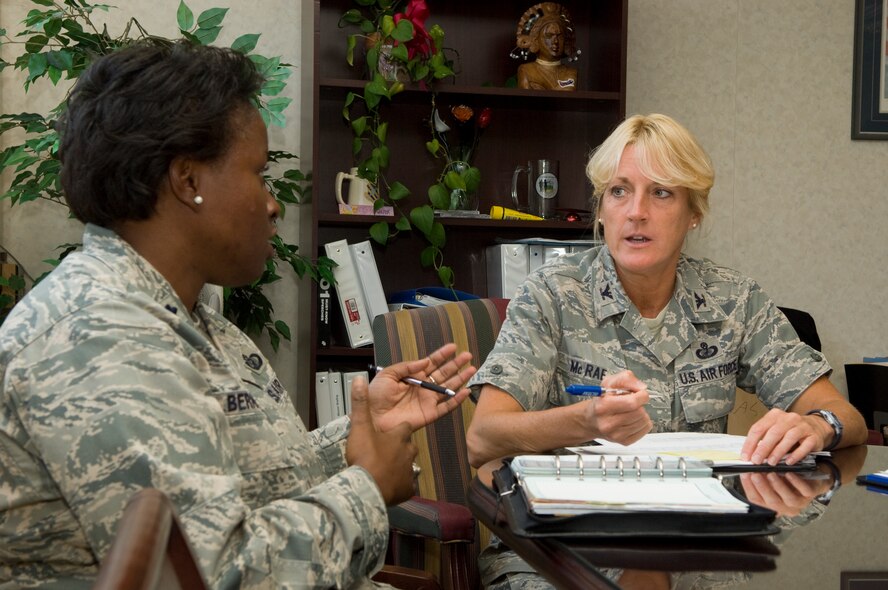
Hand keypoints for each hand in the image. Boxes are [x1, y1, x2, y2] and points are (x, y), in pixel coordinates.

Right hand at [346, 374, 416, 504]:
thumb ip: (361, 403)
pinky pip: (406, 484)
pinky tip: (389, 484)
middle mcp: (408, 451)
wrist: (367, 487)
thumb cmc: (365, 456)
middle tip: (384, 451)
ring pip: (407, 464)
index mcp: (399, 435)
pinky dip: (399, 483)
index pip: (404, 427)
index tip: (389, 432)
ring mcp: (409, 470)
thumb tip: (359, 380)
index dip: (397, 429)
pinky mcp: (407, 488)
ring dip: (398, 465)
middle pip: (408, 446)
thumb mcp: (360, 426)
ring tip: (385, 468)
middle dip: (399, 447)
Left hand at [367, 343, 475, 432]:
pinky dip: (457, 400)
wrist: (372, 418)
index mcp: (412, 376)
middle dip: (456, 364)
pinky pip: (446, 407)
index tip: (453, 347)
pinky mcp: (429, 414)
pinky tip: (466, 391)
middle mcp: (423, 387)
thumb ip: (406, 367)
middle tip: (467, 355)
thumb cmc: (375, 397)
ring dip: (460, 378)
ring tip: (472, 369)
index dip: (442, 355)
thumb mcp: (387, 375)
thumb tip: (425, 361)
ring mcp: (427, 401)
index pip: (431, 363)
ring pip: (448, 388)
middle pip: (443, 374)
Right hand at [582, 370, 651, 444]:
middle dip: (640, 405)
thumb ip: (626, 379)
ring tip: (630, 411)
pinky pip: (645, 430)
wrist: (592, 420)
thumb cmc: (602, 400)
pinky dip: (642, 423)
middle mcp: (608, 423)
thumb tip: (641, 387)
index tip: (640, 393)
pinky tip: (633, 420)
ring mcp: (616, 434)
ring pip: (644, 421)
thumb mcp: (609, 383)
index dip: (641, 396)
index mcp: (603, 406)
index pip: (632, 403)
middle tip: (632, 403)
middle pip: (639, 412)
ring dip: (641, 414)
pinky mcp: (623, 442)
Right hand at [739, 471, 829, 516]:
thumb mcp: (772, 479)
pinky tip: (788, 473)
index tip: (745, 474)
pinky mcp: (811, 494)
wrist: (812, 479)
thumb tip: (746, 468)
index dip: (749, 487)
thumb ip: (761, 476)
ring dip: (778, 486)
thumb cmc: (788, 479)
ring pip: (788, 499)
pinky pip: (804, 490)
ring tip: (770, 473)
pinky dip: (795, 482)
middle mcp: (786, 507)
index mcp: (773, 504)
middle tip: (755, 474)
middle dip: (762, 487)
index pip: (757, 500)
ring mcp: (799, 502)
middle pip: (772, 502)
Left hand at [741, 408, 826, 464]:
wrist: (816, 426)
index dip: (750, 443)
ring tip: (771, 462)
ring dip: (778, 452)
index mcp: (774, 415)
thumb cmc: (790, 430)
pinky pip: (804, 446)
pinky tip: (789, 462)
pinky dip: (796, 455)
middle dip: (763, 448)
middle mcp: (788, 418)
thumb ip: (764, 439)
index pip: (758, 428)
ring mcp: (802, 426)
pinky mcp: (813, 435)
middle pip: (773, 432)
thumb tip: (751, 455)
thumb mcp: (775, 431)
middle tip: (756, 460)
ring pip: (788, 438)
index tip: (746, 456)